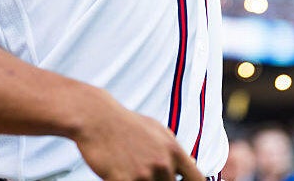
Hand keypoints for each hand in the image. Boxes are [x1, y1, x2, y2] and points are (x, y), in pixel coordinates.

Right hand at [73, 94, 203, 180]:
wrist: (96, 118)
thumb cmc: (126, 124)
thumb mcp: (157, 130)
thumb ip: (174, 148)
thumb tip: (192, 162)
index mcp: (173, 151)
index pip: (197, 179)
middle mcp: (162, 163)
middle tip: (142, 168)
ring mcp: (144, 174)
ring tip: (130, 167)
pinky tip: (118, 172)